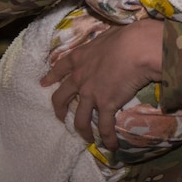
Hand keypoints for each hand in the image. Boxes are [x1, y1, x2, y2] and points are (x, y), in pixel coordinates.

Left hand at [40, 19, 163, 150]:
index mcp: (79, 58)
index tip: (44, 83)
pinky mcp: (106, 105)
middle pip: (61, 97)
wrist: (137, 49)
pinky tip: (111, 146)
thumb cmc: (126, 37)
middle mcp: (80, 78)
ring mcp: (91, 93)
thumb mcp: (108, 35)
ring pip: (79, 118)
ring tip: (85, 138)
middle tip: (61, 116)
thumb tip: (110, 41)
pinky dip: (108, 138)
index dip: (51, 77)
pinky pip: (105, 126)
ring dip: (81, 131)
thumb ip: (103, 43)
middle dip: (59, 109)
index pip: (60, 68)